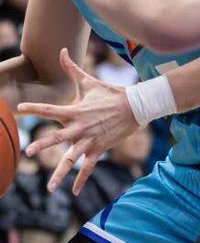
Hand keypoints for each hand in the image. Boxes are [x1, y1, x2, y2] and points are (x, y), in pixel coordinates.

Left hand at [17, 48, 137, 194]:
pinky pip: (89, 167)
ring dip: (61, 173)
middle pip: (59, 137)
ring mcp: (90, 139)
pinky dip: (82, 180)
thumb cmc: (111, 93)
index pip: (51, 109)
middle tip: (28, 151)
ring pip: (73, 158)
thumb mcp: (90, 82)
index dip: (35, 108)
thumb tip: (62, 50)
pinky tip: (74, 193)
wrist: (136, 106)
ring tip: (50, 187)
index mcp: (76, 110)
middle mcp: (81, 126)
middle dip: (44, 144)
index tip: (19, 109)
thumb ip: (72, 69)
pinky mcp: (100, 148)